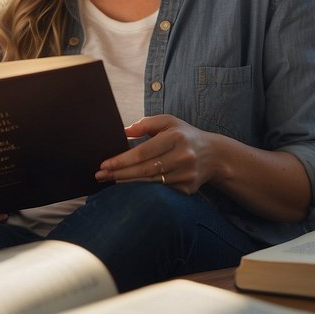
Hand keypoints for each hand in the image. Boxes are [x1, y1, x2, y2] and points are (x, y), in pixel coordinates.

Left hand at [94, 115, 219, 194]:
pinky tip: (129, 187)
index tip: (104, 164)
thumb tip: (123, 131)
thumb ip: (145, 124)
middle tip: (100, 175)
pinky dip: (143, 189)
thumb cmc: (184, 135)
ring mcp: (186, 174)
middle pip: (144, 169)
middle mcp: (183, 156)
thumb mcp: (168, 122)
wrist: (214, 155)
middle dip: (120, 174)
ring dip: (128, 183)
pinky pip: (160, 191)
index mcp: (176, 137)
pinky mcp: (187, 188)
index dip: (122, 160)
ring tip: (109, 180)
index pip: (143, 152)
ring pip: (150, 182)